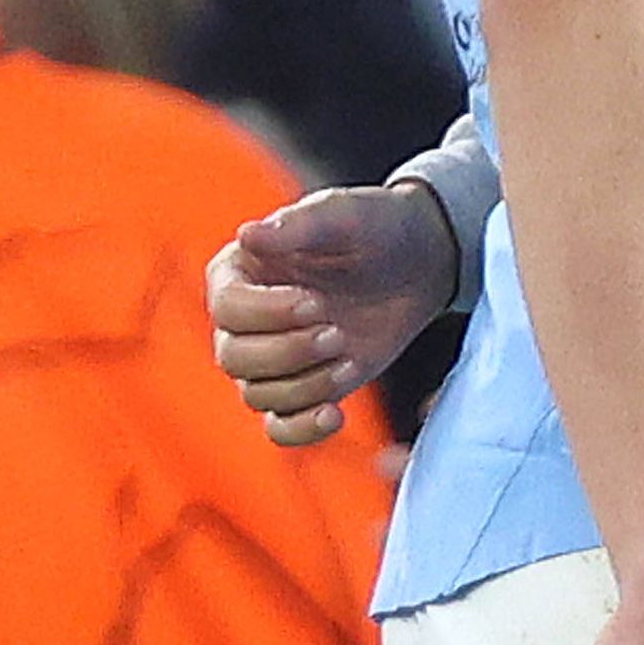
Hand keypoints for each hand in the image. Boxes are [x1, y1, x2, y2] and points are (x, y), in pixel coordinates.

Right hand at [207, 181, 461, 446]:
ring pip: (257, 394)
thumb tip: (248, 235)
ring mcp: (271, 357)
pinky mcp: (302, 387)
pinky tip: (335, 415)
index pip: (227, 307)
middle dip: (287, 352)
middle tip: (338, 333)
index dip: (267, 313)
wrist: (416, 260)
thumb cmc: (373, 226)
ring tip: (349, 359)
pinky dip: (301, 430)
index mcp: (239, 272)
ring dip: (305, 385)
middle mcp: (244, 320)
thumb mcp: (342, 214)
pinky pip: (280, 427)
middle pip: (234, 357)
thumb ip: (298, 224)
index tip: (317, 302)